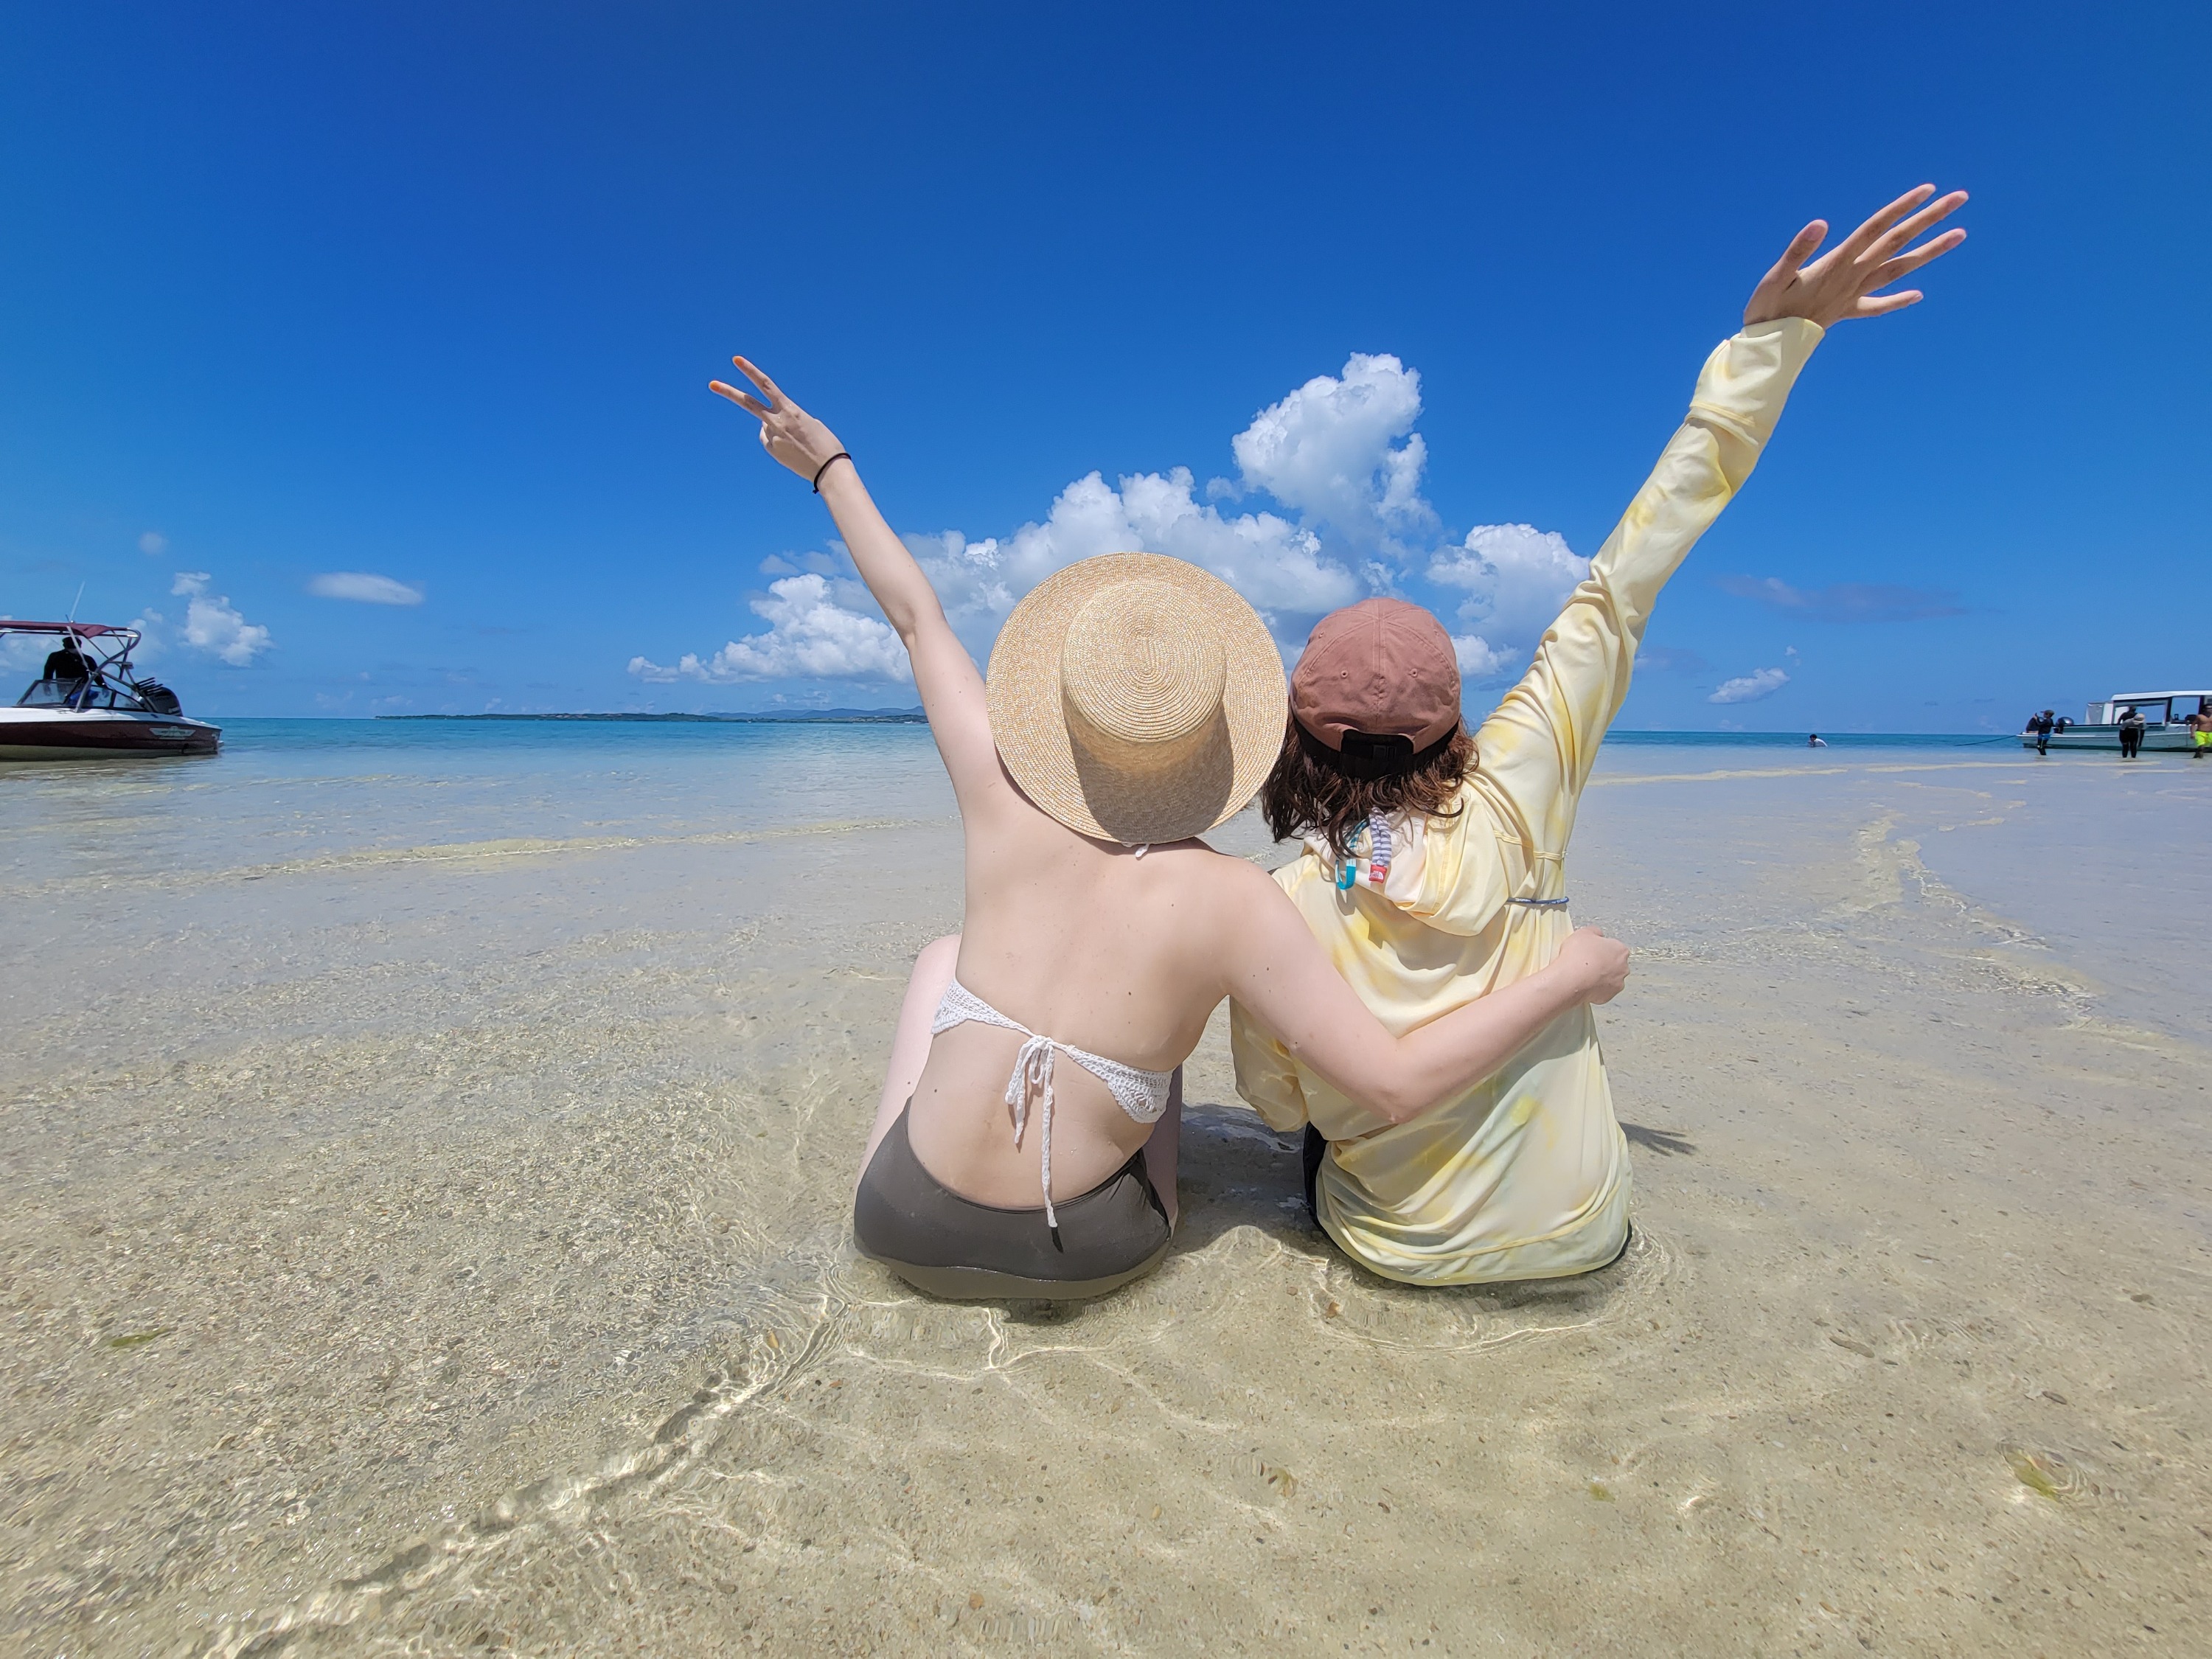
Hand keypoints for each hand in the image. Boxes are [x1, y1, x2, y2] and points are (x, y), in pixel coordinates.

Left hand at [709, 356, 849, 483]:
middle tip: (712, 384)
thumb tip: (768, 424)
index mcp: (789, 409)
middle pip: (748, 403)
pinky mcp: (772, 450)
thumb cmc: (825, 444)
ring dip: (774, 427)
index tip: (736, 360)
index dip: (751, 371)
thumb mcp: (809, 422)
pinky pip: (770, 441)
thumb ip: (787, 417)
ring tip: (796, 441)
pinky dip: (778, 442)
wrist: (829, 470)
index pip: (766, 385)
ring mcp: (772, 437)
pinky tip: (792, 450)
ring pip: (764, 426)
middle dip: (729, 392)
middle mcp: (777, 421)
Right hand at [1555, 925, 1630, 1004]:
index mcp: (1620, 950)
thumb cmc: (1577, 956)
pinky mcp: (1608, 997)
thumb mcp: (1583, 932)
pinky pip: (1602, 991)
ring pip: (1610, 978)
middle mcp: (1623, 967)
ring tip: (1584, 974)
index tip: (1590, 950)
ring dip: (1600, 976)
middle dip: (1603, 963)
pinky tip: (1584, 984)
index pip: (1613, 947)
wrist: (1571, 979)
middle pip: (1614, 963)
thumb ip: (1595, 931)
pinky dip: (1595, 989)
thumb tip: (1597, 934)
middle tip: (1587, 962)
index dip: (1600, 948)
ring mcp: (1617, 983)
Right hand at [1743, 185, 1967, 327]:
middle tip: (1960, 197)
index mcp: (1838, 263)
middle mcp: (1853, 277)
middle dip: (1929, 219)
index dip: (1901, 208)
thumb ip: (1798, 250)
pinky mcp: (1846, 310)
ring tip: (1959, 234)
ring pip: (1899, 269)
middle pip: (1897, 243)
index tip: (1928, 190)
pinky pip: (1877, 306)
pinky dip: (1899, 300)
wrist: (1769, 349)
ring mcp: (1853, 294)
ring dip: (1930, 251)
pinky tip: (1919, 295)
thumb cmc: (1766, 309)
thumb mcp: (1775, 277)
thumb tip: (1821, 223)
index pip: (1876, 229)